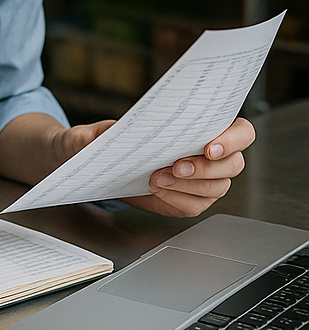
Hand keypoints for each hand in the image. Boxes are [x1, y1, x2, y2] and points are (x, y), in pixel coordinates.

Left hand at [57, 117, 254, 217]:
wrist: (91, 164)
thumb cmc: (97, 140)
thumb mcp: (89, 132)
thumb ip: (94, 133)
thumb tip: (102, 137)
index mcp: (201, 124)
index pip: (240, 131)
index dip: (232, 138)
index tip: (209, 146)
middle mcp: (209, 153)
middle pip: (233, 164)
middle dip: (206, 167)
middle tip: (176, 166)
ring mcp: (202, 179)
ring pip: (218, 187)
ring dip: (190, 185)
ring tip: (157, 179)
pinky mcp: (188, 199)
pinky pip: (195, 205)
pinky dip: (178, 199)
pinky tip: (158, 191)